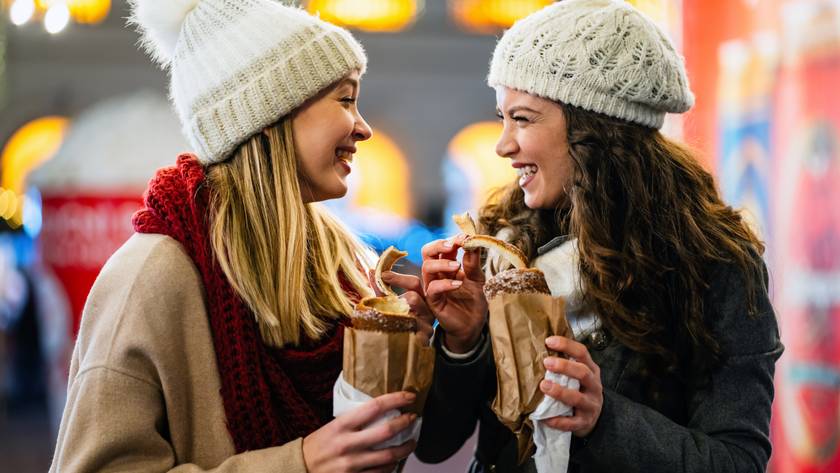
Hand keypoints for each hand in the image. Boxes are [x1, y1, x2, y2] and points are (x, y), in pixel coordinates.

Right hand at [303, 391, 417, 472]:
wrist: (300, 469)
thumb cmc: (318, 445)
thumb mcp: (333, 426)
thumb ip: (354, 420)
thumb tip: (382, 409)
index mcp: (341, 426)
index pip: (374, 407)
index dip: (396, 399)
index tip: (409, 396)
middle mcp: (347, 444)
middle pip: (386, 431)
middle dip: (405, 423)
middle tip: (412, 418)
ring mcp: (351, 464)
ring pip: (389, 456)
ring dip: (405, 448)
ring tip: (411, 442)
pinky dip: (392, 466)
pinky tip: (395, 461)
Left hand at [371, 269, 434, 345]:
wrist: (406, 347)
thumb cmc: (396, 320)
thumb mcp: (388, 303)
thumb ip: (381, 289)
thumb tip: (371, 271)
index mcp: (421, 297)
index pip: (413, 282)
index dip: (398, 278)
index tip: (383, 275)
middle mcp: (427, 309)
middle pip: (414, 297)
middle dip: (398, 301)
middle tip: (387, 307)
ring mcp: (428, 324)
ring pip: (412, 316)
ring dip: (397, 319)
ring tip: (390, 323)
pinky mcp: (425, 339)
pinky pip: (412, 334)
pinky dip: (401, 334)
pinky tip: (396, 336)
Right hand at [420, 235, 487, 353]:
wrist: (474, 324)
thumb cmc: (474, 300)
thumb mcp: (478, 278)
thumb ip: (473, 262)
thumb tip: (472, 242)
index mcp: (447, 264)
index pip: (442, 246)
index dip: (452, 239)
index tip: (465, 237)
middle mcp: (437, 274)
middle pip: (427, 252)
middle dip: (438, 245)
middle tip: (453, 245)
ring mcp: (433, 287)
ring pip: (426, 268)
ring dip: (441, 263)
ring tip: (457, 266)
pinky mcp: (433, 302)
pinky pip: (432, 289)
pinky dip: (445, 284)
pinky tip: (458, 284)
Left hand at [540, 336, 603, 436]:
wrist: (593, 416)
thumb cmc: (580, 389)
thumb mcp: (578, 375)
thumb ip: (566, 364)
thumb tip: (540, 349)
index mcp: (591, 370)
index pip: (582, 353)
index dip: (567, 345)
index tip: (549, 341)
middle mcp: (594, 386)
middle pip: (583, 373)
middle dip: (565, 367)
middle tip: (547, 362)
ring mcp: (591, 405)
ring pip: (578, 398)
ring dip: (560, 392)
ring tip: (544, 385)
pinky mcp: (584, 422)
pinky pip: (571, 422)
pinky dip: (558, 420)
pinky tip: (545, 417)